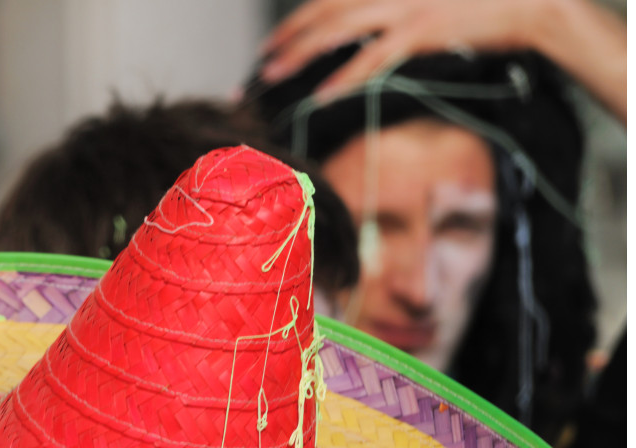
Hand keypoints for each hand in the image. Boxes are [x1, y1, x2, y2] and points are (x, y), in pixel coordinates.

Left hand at [259, 0, 624, 122]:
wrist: (531, 1)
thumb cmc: (481, 3)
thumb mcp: (426, 2)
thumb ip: (386, 13)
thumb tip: (359, 33)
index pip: (327, 0)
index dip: (295, 22)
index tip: (270, 44)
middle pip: (321, 11)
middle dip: (284, 38)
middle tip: (258, 65)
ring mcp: (404, 7)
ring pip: (336, 30)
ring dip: (299, 53)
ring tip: (272, 74)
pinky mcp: (422, 31)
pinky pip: (372, 59)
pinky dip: (343, 78)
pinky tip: (319, 96)